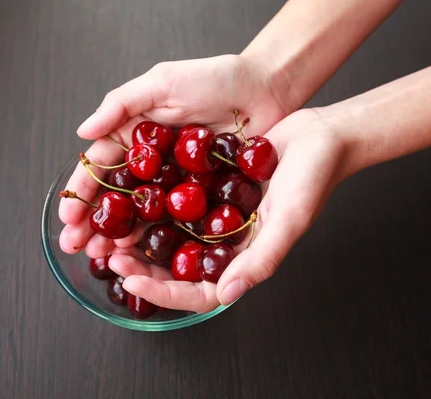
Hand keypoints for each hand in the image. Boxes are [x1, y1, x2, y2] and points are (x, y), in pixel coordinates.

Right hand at [58, 54, 292, 257]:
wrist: (265, 89)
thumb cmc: (215, 78)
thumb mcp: (163, 82)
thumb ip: (121, 104)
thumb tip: (83, 131)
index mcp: (136, 134)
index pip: (102, 166)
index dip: (83, 190)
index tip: (69, 215)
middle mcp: (152, 161)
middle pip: (116, 195)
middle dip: (94, 222)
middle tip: (76, 245)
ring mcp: (175, 180)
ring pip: (142, 212)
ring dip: (119, 235)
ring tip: (101, 255)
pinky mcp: (201, 194)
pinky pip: (175, 218)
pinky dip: (157, 235)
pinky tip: (141, 251)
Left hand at [105, 109, 352, 312]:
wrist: (319, 135)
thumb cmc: (314, 178)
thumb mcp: (288, 219)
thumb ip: (259, 260)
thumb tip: (226, 296)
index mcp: (244, 258)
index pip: (199, 291)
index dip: (164, 292)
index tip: (133, 281)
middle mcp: (226, 243)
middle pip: (177, 269)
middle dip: (143, 268)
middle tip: (111, 256)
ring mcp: (216, 217)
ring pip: (172, 238)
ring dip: (142, 239)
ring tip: (112, 234)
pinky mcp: (210, 190)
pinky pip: (177, 204)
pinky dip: (154, 205)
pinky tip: (131, 197)